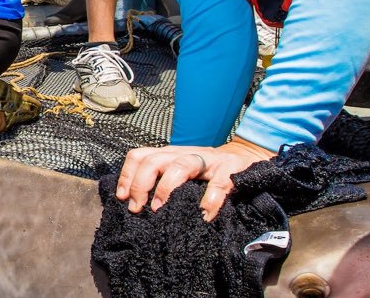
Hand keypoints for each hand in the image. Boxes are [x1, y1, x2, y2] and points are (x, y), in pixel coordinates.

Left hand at [114, 138, 274, 221]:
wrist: (247, 158)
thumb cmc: (209, 172)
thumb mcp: (182, 172)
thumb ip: (162, 180)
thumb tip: (135, 202)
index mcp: (171, 154)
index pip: (140, 156)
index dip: (127, 175)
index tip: (122, 198)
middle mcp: (186, 154)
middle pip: (154, 160)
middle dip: (140, 184)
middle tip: (137, 209)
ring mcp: (209, 160)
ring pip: (181, 165)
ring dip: (165, 188)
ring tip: (158, 209)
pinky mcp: (231, 170)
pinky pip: (219, 183)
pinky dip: (210, 200)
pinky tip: (204, 215)